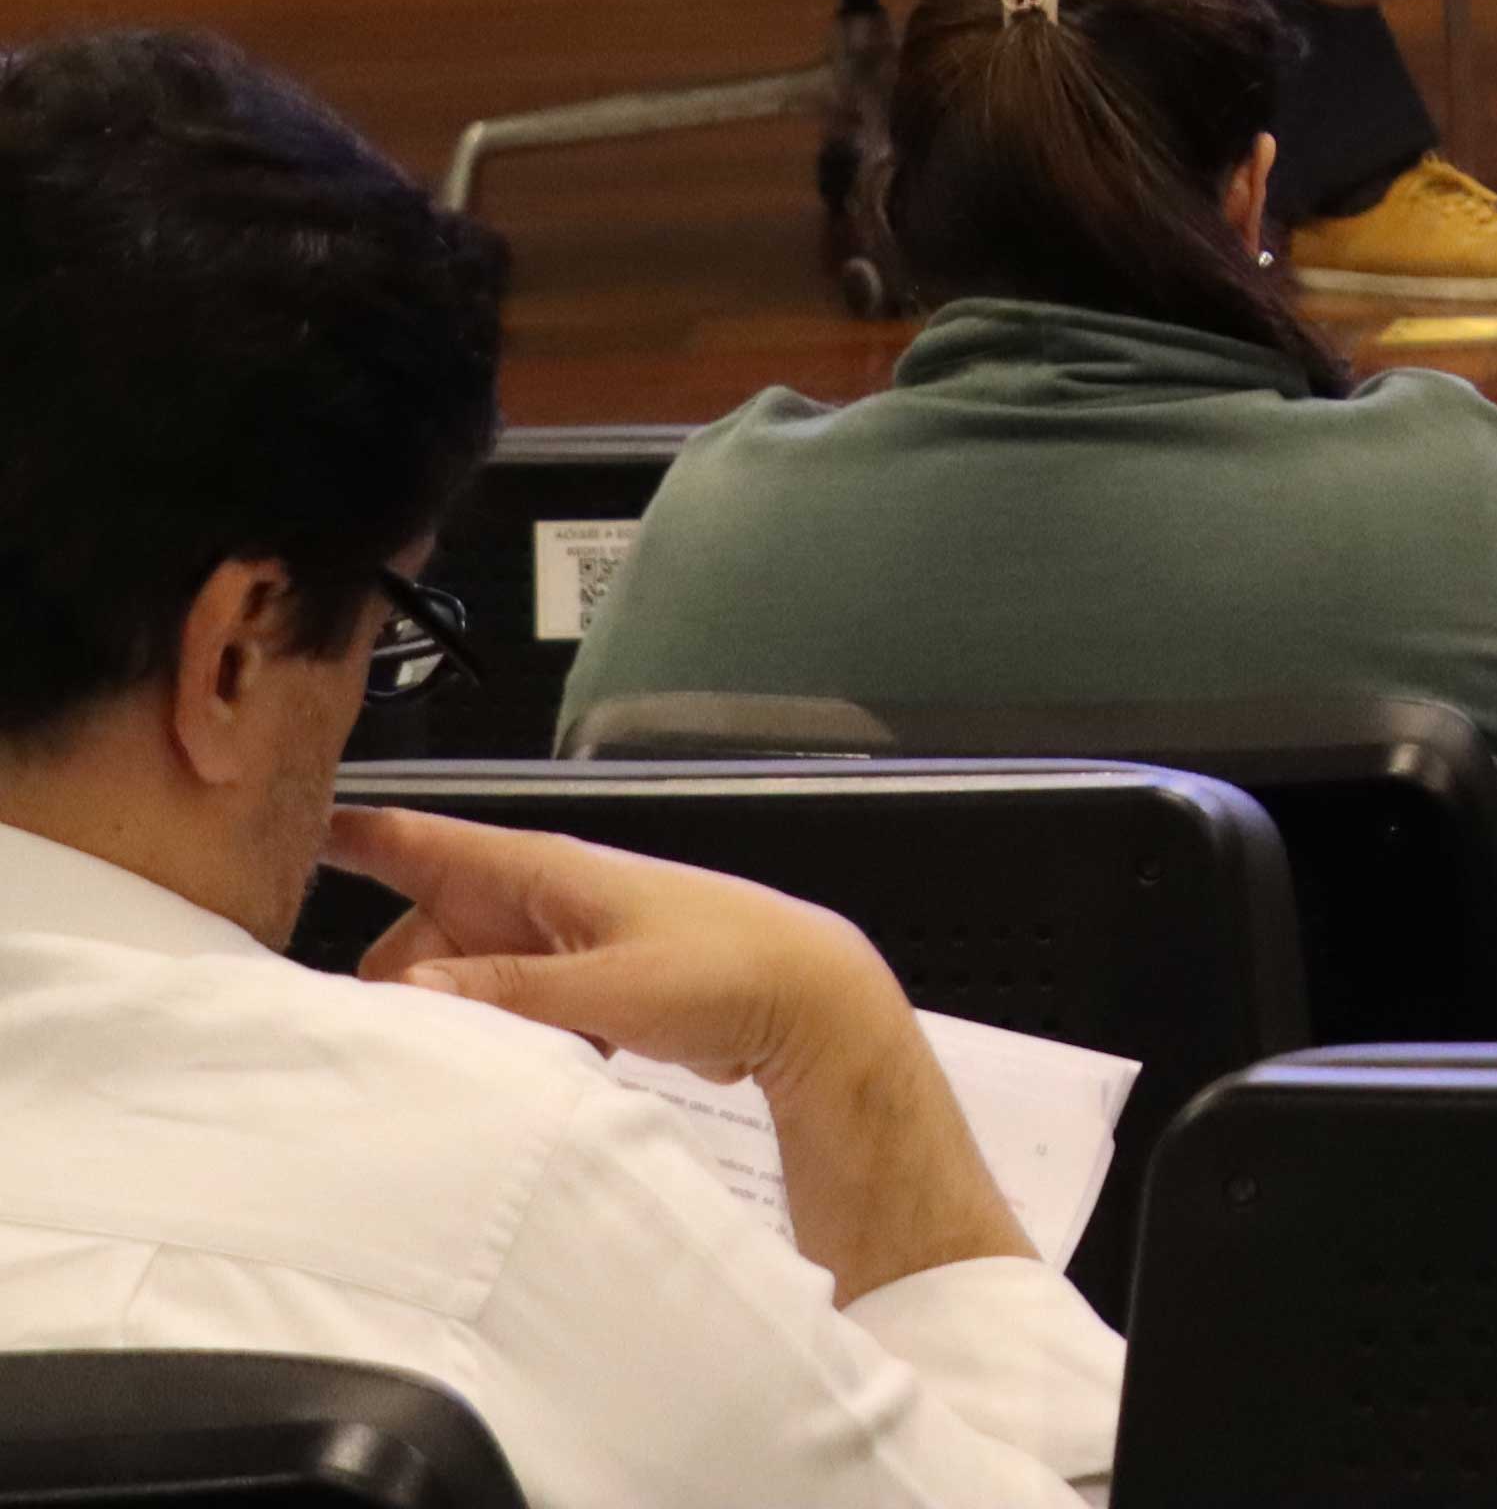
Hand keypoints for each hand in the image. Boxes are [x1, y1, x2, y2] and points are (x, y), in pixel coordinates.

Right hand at [341, 804, 898, 1092]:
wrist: (806, 999)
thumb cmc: (720, 970)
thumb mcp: (607, 985)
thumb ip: (506, 990)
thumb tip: (405, 987)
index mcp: (539, 872)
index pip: (421, 841)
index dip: (349, 836)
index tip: (274, 836)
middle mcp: (537, 900)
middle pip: (420, 935)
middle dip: (395, 985)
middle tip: (380, 1046)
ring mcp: (555, 946)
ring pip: (459, 981)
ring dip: (449, 1021)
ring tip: (441, 1067)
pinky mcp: (577, 990)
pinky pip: (502, 1011)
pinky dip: (494, 1040)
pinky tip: (501, 1075)